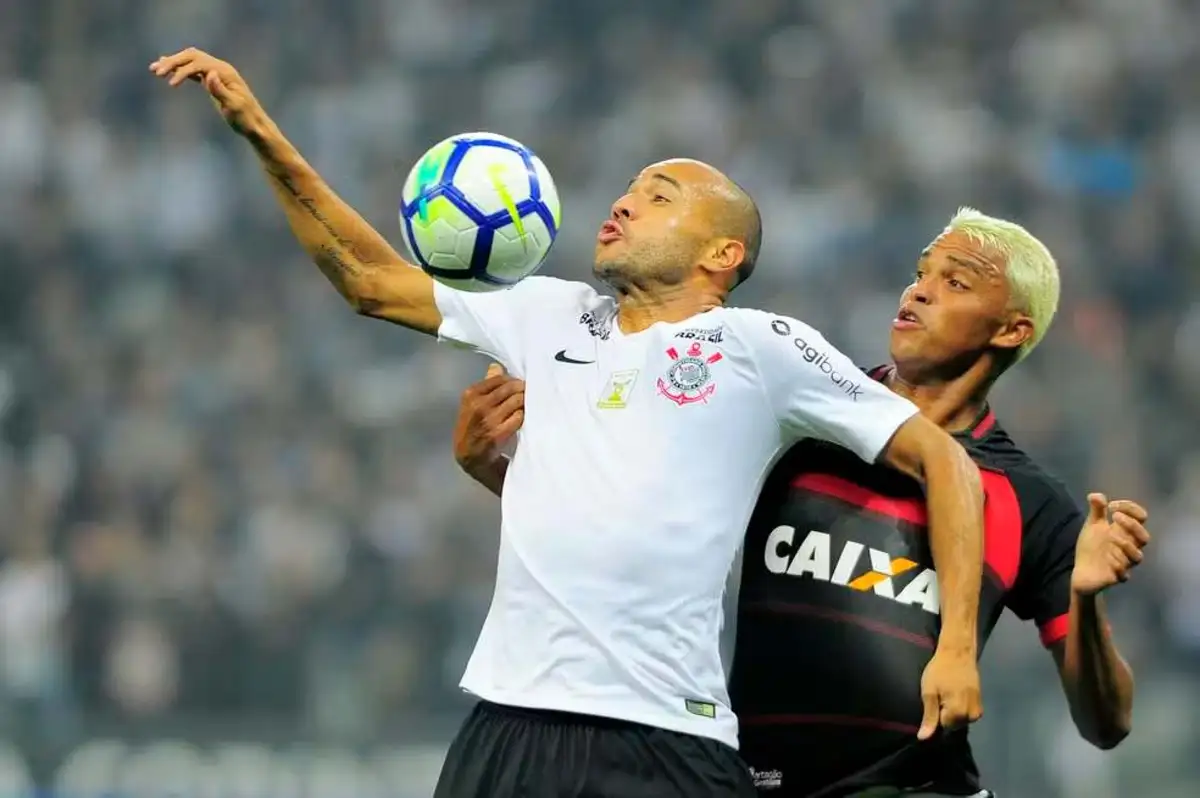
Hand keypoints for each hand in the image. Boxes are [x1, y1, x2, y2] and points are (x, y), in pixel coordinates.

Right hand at [150, 48, 267, 136]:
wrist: (255, 125)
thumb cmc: (246, 119)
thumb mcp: (233, 107)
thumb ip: (220, 90)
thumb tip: (209, 73)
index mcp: (225, 72)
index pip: (199, 63)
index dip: (183, 71)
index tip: (170, 84)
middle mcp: (220, 69)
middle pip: (192, 57)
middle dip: (173, 62)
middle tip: (155, 71)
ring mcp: (217, 74)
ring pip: (191, 61)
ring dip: (173, 63)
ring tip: (154, 69)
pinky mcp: (213, 82)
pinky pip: (194, 71)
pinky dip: (180, 70)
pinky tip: (168, 70)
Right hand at [453, 364, 525, 472]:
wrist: (469, 455)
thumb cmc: (472, 426)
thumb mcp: (472, 404)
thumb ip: (486, 385)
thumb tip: (497, 367)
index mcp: (471, 394)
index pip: (500, 378)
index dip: (513, 381)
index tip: (519, 386)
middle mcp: (479, 404)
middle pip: (511, 388)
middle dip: (522, 390)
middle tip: (529, 394)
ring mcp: (489, 419)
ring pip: (517, 400)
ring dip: (525, 402)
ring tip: (527, 405)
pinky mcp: (498, 433)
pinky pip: (519, 417)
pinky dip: (524, 415)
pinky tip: (524, 418)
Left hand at [917, 647, 982, 739]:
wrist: (958, 653)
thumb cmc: (939, 670)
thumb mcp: (929, 693)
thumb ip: (929, 717)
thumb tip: (923, 738)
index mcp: (958, 712)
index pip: (944, 729)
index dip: (936, 716)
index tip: (934, 701)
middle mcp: (972, 714)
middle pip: (953, 726)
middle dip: (945, 715)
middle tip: (941, 695)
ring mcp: (978, 709)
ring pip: (961, 721)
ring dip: (953, 711)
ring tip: (948, 693)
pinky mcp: (981, 703)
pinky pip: (968, 714)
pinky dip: (960, 707)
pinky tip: (955, 694)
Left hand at [1070, 493, 1149, 596]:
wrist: (1082, 572)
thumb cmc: (1092, 547)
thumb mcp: (1092, 526)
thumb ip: (1097, 510)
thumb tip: (1095, 495)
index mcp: (1126, 532)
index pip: (1141, 518)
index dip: (1131, 508)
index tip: (1112, 505)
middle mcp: (1129, 547)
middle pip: (1144, 537)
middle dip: (1132, 525)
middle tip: (1115, 517)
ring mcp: (1125, 563)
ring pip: (1137, 556)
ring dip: (1125, 544)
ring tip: (1110, 535)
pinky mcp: (1117, 577)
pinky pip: (1124, 574)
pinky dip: (1118, 566)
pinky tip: (1107, 558)